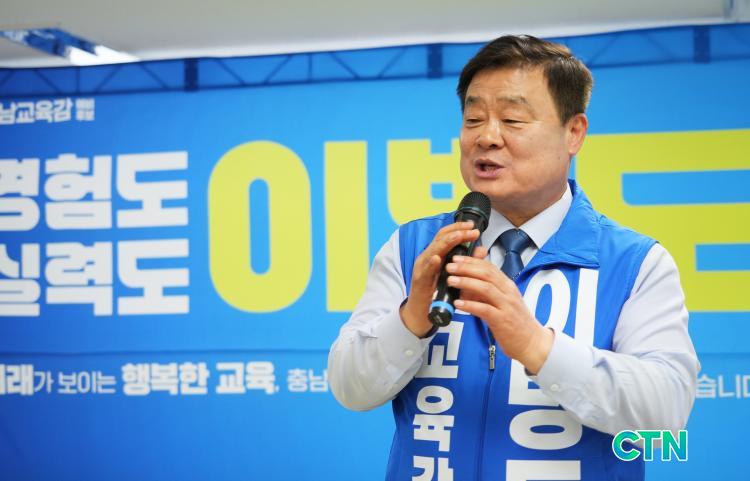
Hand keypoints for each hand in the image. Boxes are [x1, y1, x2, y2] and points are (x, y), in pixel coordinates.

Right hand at [400, 221, 479, 337]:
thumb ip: (468, 262)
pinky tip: (437, 259)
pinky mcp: (419, 280)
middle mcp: (427, 257)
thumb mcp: (455, 275)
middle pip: (440, 239)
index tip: (473, 226)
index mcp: (436, 254)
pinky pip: (425, 270)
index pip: (446, 235)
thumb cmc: (438, 293)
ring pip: (432, 250)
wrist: (422, 312)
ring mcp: (422, 268)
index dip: (459, 228)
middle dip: (457, 232)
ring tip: (458, 237)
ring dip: (446, 243)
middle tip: (472, 230)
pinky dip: (431, 263)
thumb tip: (482, 250)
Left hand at [446, 254, 553, 373]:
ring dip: (466, 282)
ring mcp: (506, 306)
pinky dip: (470, 305)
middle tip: (449, 266)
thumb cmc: (514, 322)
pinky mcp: (502, 321)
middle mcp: (508, 292)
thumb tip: (468, 280)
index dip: (471, 261)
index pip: (489, 267)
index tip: (456, 258)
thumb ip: (487, 290)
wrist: (532, 343)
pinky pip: (485, 310)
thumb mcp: (503, 301)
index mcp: (508, 285)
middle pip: (486, 274)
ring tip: (450, 280)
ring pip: (486, 288)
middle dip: (466, 268)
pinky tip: (458, 304)